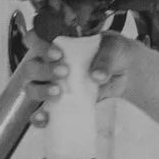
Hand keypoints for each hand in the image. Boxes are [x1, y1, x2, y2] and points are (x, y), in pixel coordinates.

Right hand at [18, 32, 140, 126]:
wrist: (127, 75)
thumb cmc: (115, 54)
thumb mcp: (115, 49)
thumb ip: (106, 59)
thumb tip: (97, 76)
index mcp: (58, 45)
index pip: (34, 39)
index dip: (39, 45)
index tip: (57, 53)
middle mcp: (49, 64)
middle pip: (31, 67)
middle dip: (43, 70)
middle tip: (64, 72)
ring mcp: (51, 86)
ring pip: (32, 88)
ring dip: (41, 91)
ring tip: (58, 93)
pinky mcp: (58, 105)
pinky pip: (40, 112)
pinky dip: (38, 116)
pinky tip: (45, 118)